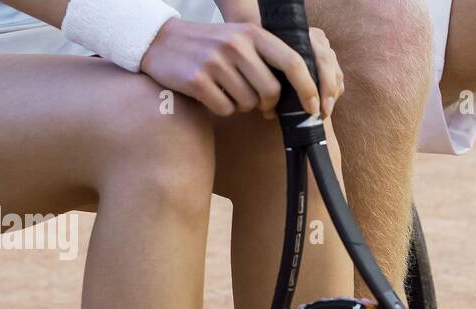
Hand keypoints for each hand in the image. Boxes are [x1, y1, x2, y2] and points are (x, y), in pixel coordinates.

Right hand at [140, 18, 343, 118]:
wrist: (161, 42)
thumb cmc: (210, 46)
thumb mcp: (240, 39)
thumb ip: (268, 58)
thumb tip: (301, 94)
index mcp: (252, 33)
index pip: (293, 62)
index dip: (307, 88)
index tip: (313, 107)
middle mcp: (236, 45)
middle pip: (271, 91)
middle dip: (267, 104)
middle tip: (258, 102)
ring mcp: (215, 62)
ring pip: (248, 103)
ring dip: (242, 105)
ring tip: (227, 89)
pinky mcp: (197, 80)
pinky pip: (226, 109)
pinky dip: (222, 108)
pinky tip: (211, 93)